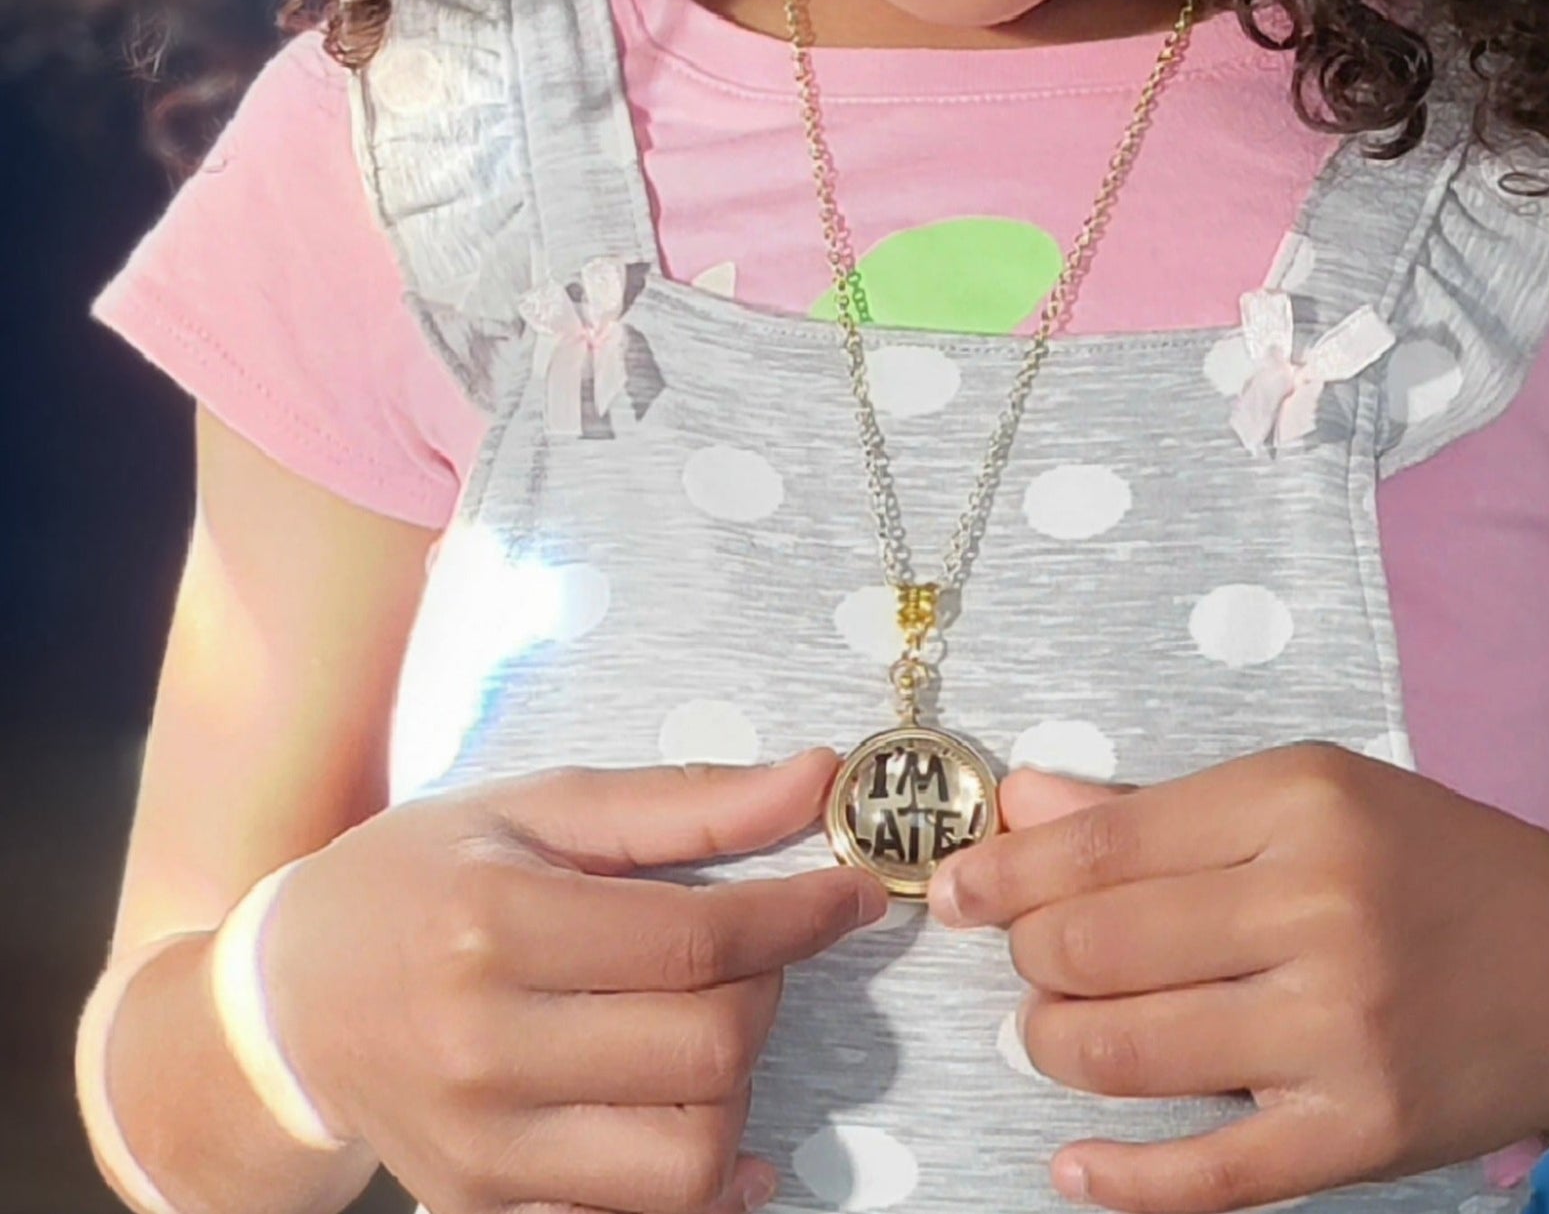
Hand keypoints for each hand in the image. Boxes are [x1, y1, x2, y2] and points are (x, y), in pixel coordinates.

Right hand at [267, 749, 884, 1213]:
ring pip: (689, 1157)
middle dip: (768, 992)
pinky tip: (708, 1125)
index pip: (697, 940)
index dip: (801, 916)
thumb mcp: (539, 806)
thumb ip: (683, 802)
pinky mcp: (482, 1210)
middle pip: (707, 1050)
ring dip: (737, 1088)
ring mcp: (481, 1148)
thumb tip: (814, 782)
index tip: (855, 894)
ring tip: (708, 1027)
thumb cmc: (422, 878)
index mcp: (497, 924)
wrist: (289, 998)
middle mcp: (484, 1047)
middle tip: (754, 951)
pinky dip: (703, 1184)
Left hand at [929, 745, 1548, 1212]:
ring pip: (1128, 1049)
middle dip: (1029, 959)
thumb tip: (1023, 806)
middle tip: (1023, 961)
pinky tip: (1073, 1164)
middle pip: (1098, 944)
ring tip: (1048, 1033)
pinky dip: (1119, 1178)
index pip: (1103, 845)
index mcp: (1300, 802)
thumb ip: (1159, 808)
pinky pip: (1209, 1173)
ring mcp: (1340, 1029)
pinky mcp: (1359, 1133)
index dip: (1007, 872)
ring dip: (1054, 1046)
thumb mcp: (1312, 795)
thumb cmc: (1436, 866)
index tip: (953, 887)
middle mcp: (1318, 907)